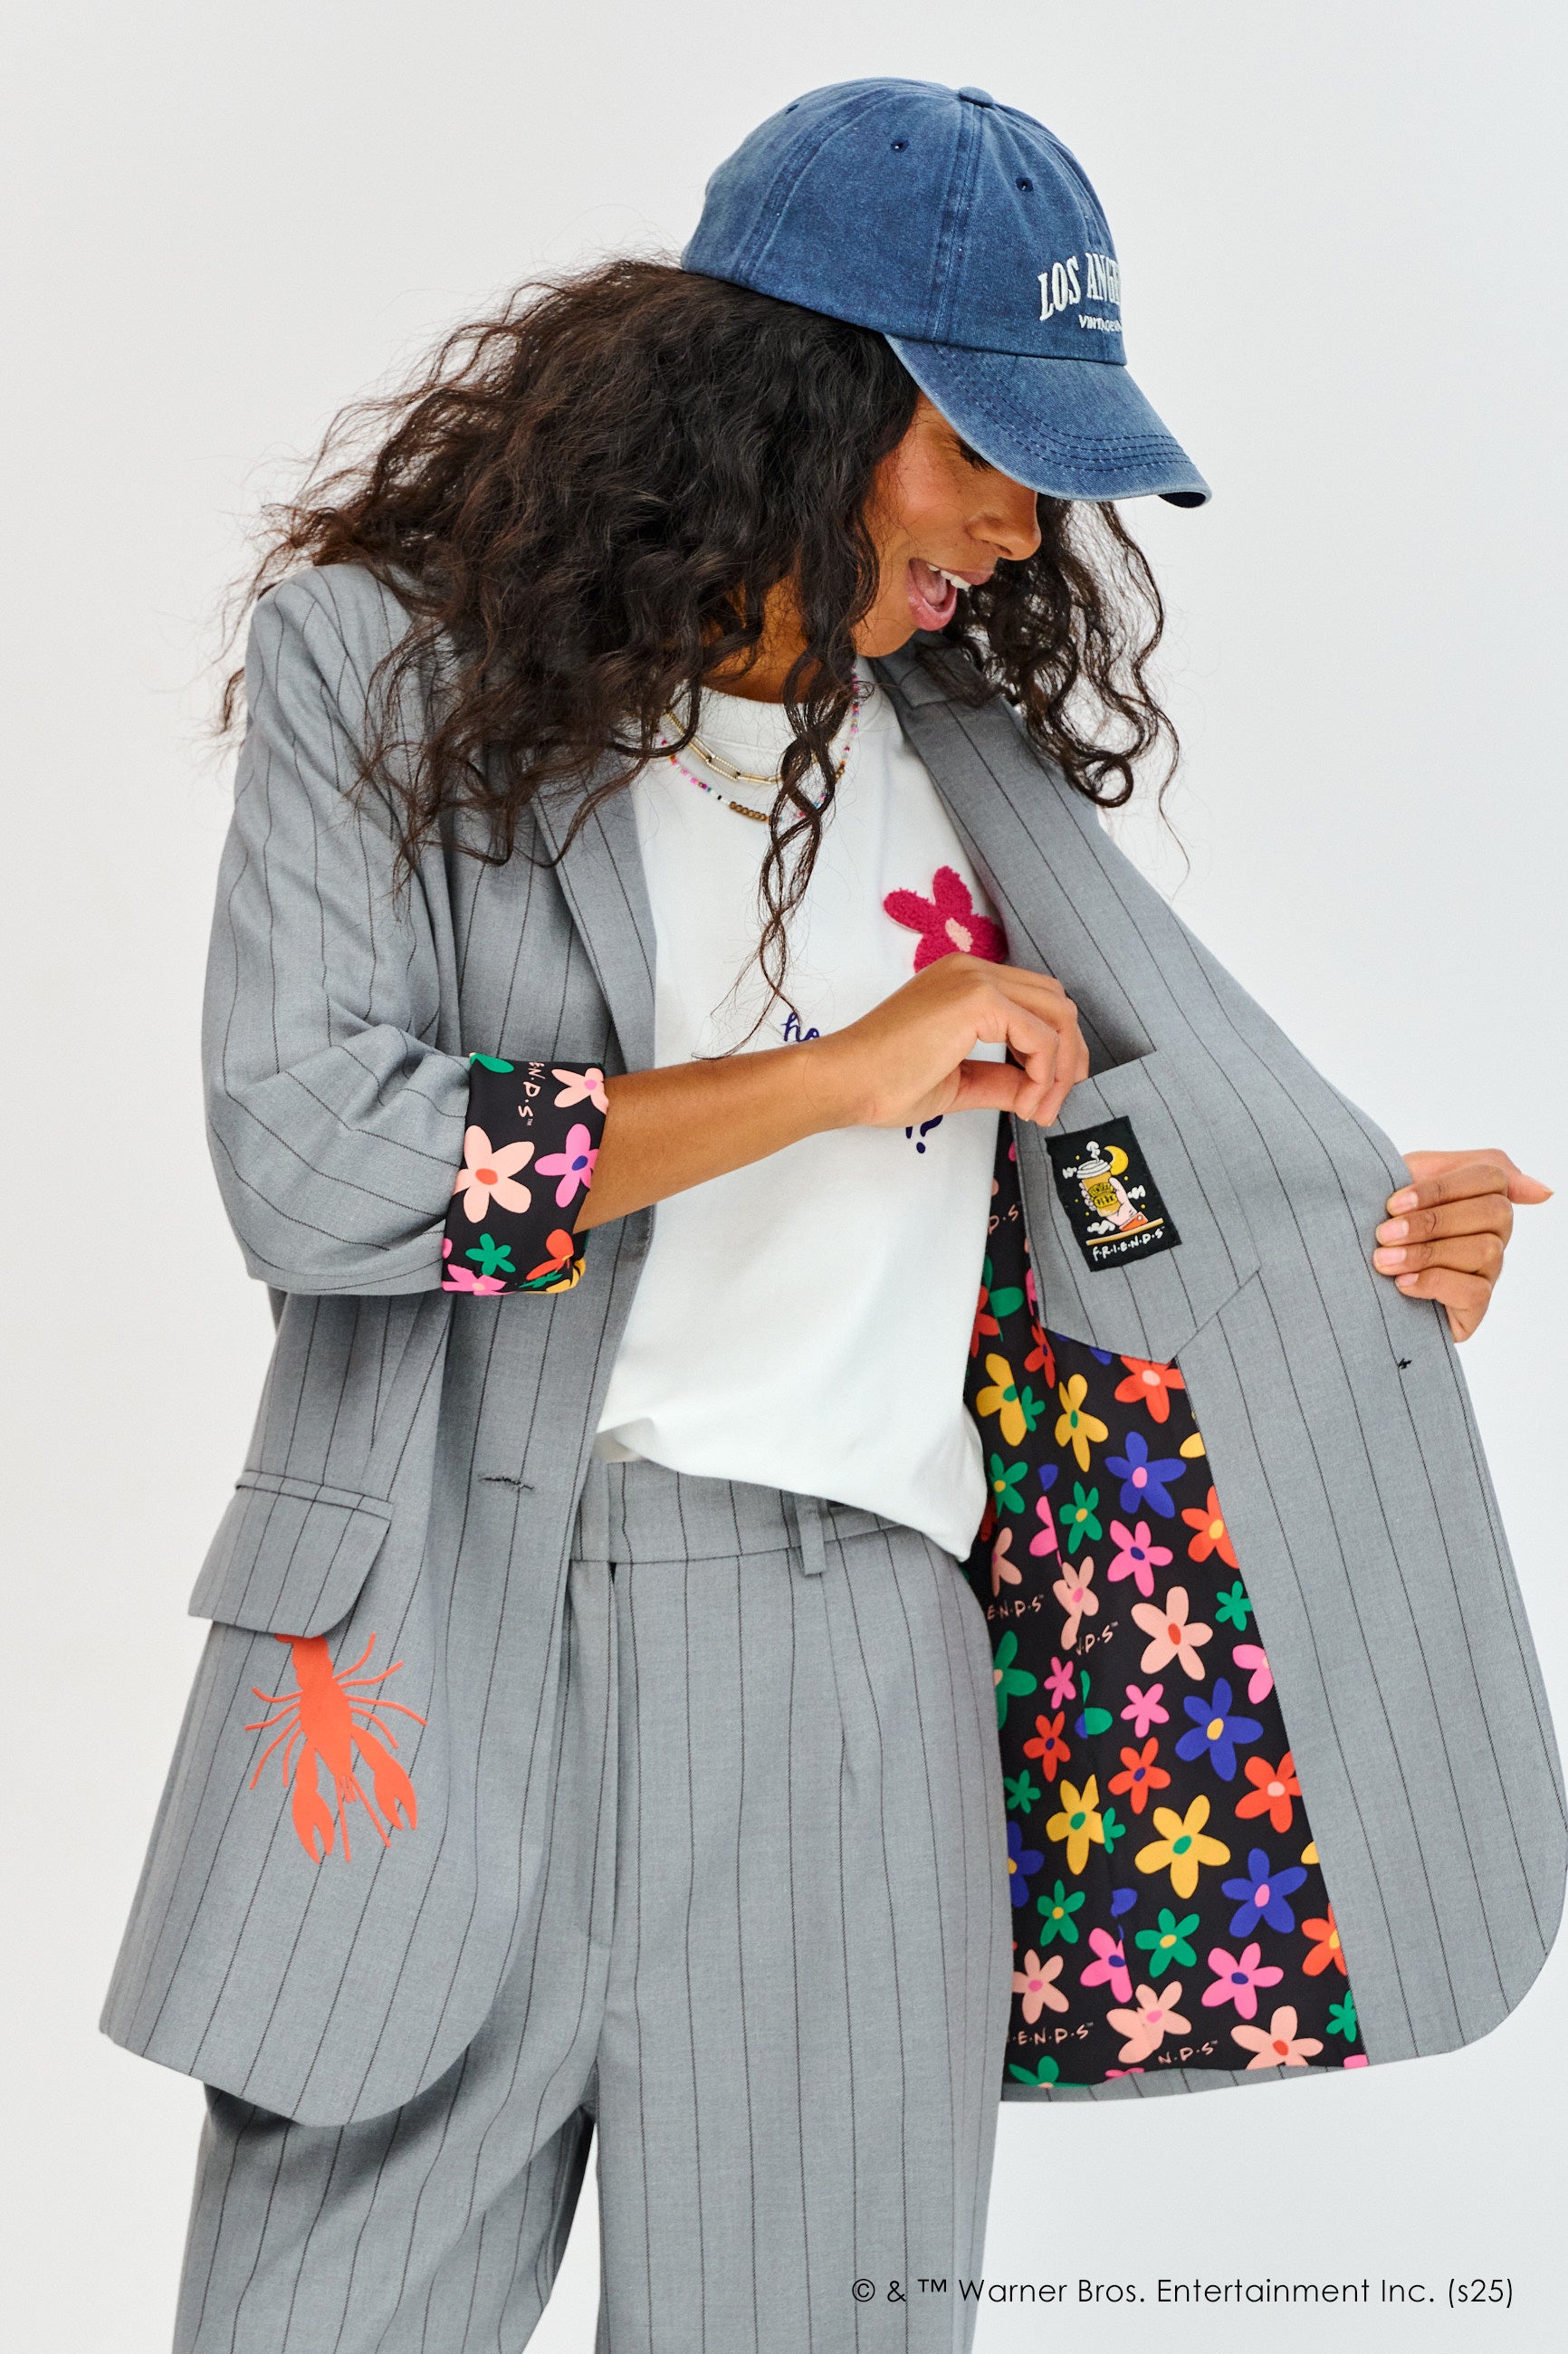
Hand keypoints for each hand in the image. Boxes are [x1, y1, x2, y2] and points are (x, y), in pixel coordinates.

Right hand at [815, 953, 1088, 1130]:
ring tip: (1038, 1109)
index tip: (1040, 1098)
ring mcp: (976, 978)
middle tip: (1051, 1104)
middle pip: (1055, 1002)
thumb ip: (999, 1078)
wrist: (843, 1081)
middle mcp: (973, 969)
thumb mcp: (958, 1081)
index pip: (1033, 1003)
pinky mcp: (978, 998)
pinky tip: (1023, 1102)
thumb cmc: (881, 1081)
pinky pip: (1041, 1036)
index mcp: (964, 981)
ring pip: (1057, 1015)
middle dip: (1067, 1056)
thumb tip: (1034, 1088)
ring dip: (1060, 1069)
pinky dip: (1044, 1074)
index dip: (1051, 1051)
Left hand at [1372, 1150, 1551, 1340]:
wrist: (1346, 1262)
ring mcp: (1489, 1270)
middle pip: (1492, 1213)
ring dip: (1425, 1254)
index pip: (1491, 1176)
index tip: (1392, 1203)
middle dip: (1431, 1222)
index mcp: (1484, 1194)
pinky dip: (1434, 1284)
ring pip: (1484, 1251)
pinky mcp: (1475, 1307)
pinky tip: (1402, 1284)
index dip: (1441, 1189)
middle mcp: (1496, 1232)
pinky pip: (1475, 1292)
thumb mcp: (1415, 1174)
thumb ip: (1469, 1167)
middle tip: (1384, 1234)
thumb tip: (1545, 1192)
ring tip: (1383, 1260)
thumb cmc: (1383, 1215)